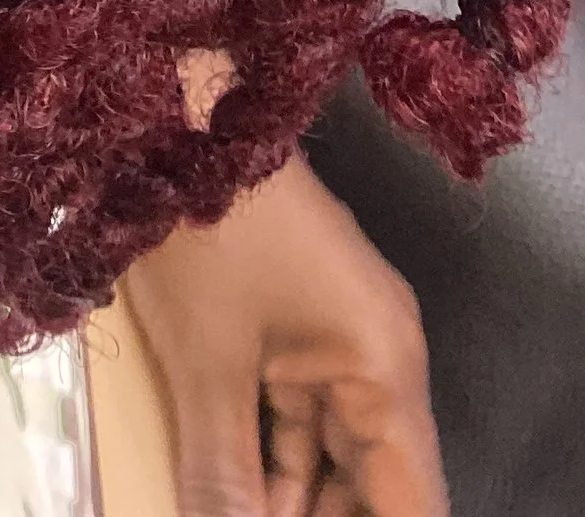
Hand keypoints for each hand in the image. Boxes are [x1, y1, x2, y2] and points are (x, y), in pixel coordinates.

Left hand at [120, 152, 445, 516]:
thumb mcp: (207, 369)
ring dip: (290, 500)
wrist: (169, 106)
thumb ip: (223, 477)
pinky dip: (265, 459)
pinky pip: (293, 411)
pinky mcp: (293, 317)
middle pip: (373, 482)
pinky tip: (232, 498)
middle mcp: (379, 356)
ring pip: (326, 453)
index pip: (414, 503)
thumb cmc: (203, 227)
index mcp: (387, 369)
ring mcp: (336, 333)